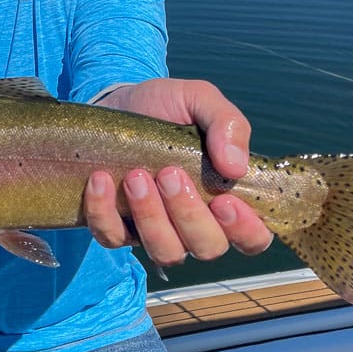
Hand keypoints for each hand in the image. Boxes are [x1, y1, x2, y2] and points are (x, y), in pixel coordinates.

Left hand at [83, 78, 272, 267]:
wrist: (117, 101)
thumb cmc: (168, 107)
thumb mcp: (200, 100)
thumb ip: (228, 124)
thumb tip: (236, 167)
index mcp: (226, 198)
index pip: (253, 238)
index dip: (244, 230)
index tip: (224, 201)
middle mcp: (195, 223)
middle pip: (207, 248)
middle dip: (188, 214)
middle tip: (168, 173)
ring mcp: (156, 230)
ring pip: (165, 251)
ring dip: (150, 217)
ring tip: (135, 176)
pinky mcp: (117, 228)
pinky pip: (112, 238)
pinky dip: (103, 213)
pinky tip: (99, 180)